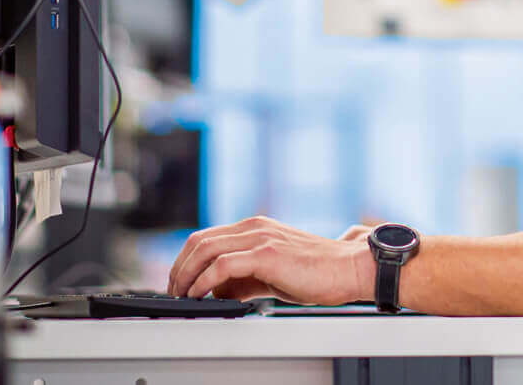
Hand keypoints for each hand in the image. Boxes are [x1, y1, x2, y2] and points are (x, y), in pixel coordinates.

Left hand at [168, 216, 373, 302]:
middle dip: (179, 268)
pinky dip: (204, 280)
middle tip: (175, 293)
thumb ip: (243, 278)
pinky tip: (201, 294)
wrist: (347, 268)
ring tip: (183, 296)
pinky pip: (222, 265)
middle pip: (198, 240)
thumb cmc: (316, 272)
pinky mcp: (266, 253)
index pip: (206, 238)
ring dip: (186, 275)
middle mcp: (254, 226)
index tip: (179, 284)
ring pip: (205, 249)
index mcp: (255, 227)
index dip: (185, 261)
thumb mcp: (271, 272)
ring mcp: (260, 237)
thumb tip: (216, 292)